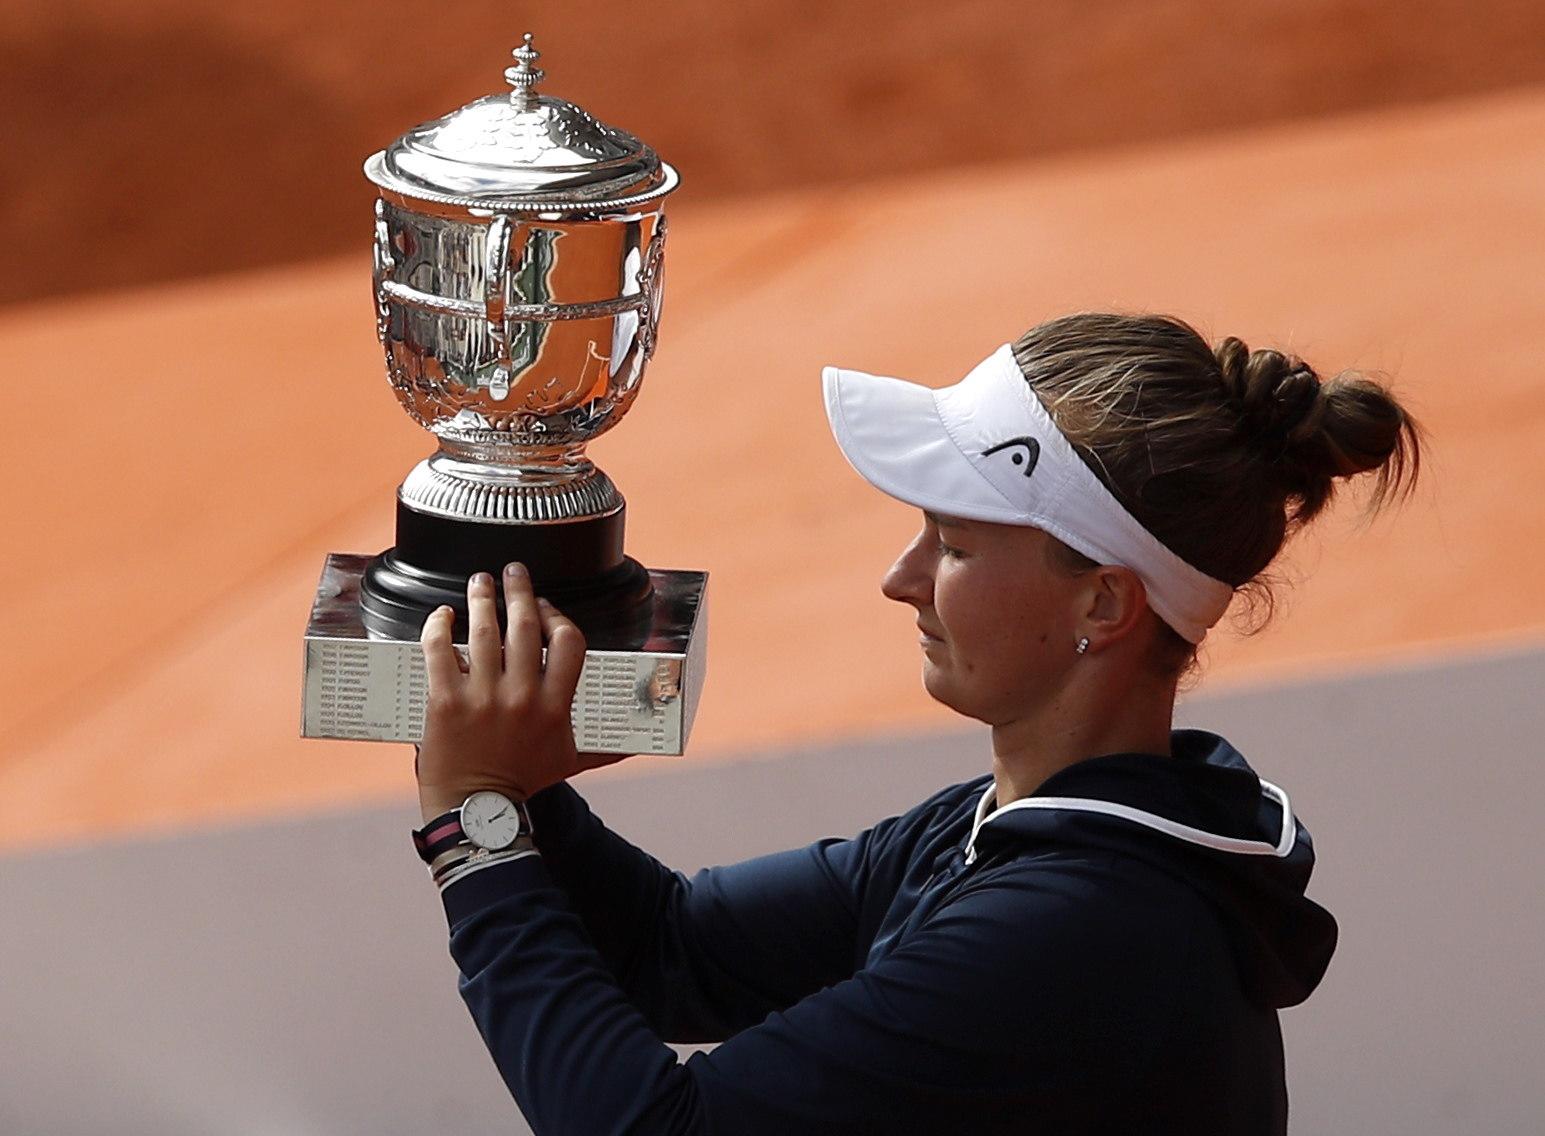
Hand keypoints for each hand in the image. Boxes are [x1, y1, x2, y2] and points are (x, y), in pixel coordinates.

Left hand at [414, 561, 632, 823]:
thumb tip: (638, 746)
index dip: (557, 617)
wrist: (476, 813)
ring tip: (481, 582)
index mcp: (554, 706)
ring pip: (483, 631)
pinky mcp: (445, 701)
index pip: (568, 642)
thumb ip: (606, 749)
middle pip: (525, 627)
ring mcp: (482, 697)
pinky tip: (443, 614)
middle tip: (513, 572)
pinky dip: (439, 626)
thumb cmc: (524, 785)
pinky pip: (440, 650)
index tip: (546, 607)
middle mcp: (521, 696)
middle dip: (520, 591)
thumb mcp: (571, 761)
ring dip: (482, 598)